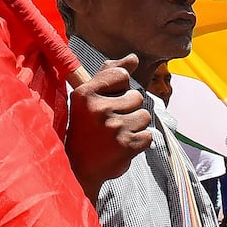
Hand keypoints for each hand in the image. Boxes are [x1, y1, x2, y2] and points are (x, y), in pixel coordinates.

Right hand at [66, 54, 152, 199]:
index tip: (109, 100)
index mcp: (85, 93)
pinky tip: (122, 145)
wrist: (79, 167)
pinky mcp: (126, 145)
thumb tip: (134, 58)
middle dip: (129, 109)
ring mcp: (113, 128)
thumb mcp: (89, 96)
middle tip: (111, 123)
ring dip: (135, 126)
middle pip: (137, 97)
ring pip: (145, 116)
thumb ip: (110, 73)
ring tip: (117, 134)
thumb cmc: (86, 127)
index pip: (122, 75)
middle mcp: (98, 109)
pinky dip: (139, 142)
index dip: (120, 87)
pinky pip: (148, 135)